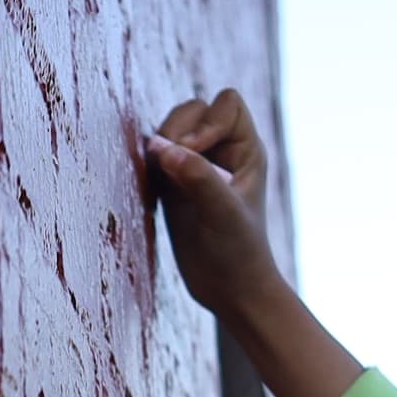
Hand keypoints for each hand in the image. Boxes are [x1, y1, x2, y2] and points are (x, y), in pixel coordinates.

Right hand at [142, 87, 368, 396]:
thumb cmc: (239, 253)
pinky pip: (156, 157)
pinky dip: (149, 163)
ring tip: (161, 175)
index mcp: (246, 150)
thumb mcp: (222, 213)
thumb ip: (197, 176)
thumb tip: (161, 147)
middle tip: (171, 165)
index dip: (206, 121)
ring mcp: (196, 168)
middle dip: (177, 130)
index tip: (194, 154)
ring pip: (170, 130)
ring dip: (160, 144)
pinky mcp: (174, 186)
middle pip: (193, 110)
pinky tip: (153, 187)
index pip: (226, 104)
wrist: (230, 291)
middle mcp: (222, 153)